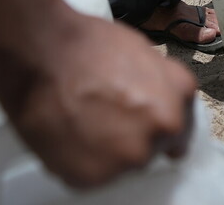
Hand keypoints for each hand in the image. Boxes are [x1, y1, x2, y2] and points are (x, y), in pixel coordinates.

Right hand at [7, 13, 196, 187]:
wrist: (42, 55)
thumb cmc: (86, 45)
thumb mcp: (141, 51)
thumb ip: (160, 84)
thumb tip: (162, 101)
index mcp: (176, 101)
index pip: (180, 130)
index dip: (158, 124)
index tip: (145, 124)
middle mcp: (159, 134)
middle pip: (151, 148)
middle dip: (133, 136)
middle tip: (105, 117)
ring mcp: (127, 159)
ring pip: (121, 164)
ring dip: (107, 150)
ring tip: (82, 121)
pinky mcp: (93, 178)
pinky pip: (90, 174)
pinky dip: (80, 160)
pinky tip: (68, 133)